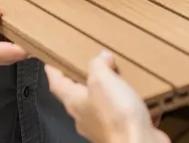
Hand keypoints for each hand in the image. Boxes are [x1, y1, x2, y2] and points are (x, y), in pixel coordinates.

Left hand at [46, 51, 167, 142]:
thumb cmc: (117, 117)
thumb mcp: (102, 79)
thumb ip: (98, 65)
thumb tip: (101, 57)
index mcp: (75, 102)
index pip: (57, 84)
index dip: (53, 71)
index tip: (51, 62)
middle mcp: (85, 116)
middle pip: (78, 95)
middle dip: (84, 80)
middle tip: (91, 64)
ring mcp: (102, 126)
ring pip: (100, 104)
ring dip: (107, 91)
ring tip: (119, 77)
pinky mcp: (120, 130)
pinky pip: (120, 113)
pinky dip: (125, 104)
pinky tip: (137, 96)